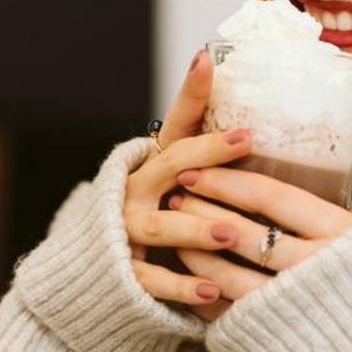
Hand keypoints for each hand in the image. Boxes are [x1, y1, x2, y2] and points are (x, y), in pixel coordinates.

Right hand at [124, 48, 256, 314]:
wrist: (89, 278)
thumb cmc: (151, 225)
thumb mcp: (172, 190)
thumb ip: (204, 164)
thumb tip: (261, 131)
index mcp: (152, 165)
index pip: (175, 124)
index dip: (191, 93)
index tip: (207, 61)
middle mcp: (135, 191)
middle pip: (170, 165)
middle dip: (207, 152)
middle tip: (245, 138)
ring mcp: (124, 231)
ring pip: (161, 225)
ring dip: (196, 228)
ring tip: (230, 233)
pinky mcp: (122, 274)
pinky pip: (152, 279)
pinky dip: (181, 287)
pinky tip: (212, 290)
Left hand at [170, 163, 351, 319]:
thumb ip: (328, 215)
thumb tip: (283, 183)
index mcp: (339, 234)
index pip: (270, 196)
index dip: (226, 180)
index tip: (197, 168)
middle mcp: (315, 268)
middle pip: (243, 232)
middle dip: (202, 210)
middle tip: (177, 195)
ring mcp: (295, 307)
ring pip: (230, 275)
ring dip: (195, 251)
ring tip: (177, 231)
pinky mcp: (279, 339)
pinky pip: (231, 313)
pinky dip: (206, 292)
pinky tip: (191, 276)